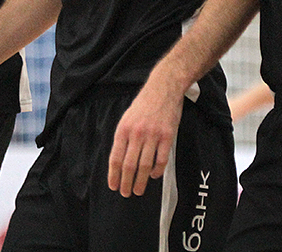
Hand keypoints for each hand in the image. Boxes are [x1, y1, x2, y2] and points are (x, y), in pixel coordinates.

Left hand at [107, 80, 183, 196]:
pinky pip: (161, 159)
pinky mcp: (167, 136)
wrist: (163, 89)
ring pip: (145, 165)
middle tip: (126, 193)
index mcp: (123, 129)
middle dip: (126, 182)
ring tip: (139, 190)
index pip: (115, 158)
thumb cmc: (144, 104)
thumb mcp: (127, 118)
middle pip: (129, 165)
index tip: (114, 186)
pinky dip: (157, 171)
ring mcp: (153, 135)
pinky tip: (154, 176)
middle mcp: (137, 133)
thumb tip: (118, 161)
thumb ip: (123, 138)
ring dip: (141, 181)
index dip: (113, 175)